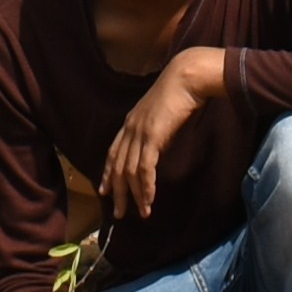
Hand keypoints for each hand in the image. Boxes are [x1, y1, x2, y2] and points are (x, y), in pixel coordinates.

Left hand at [100, 48, 218, 230]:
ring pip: (129, 172)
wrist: (187, 77)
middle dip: (117, 191)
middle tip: (118, 213)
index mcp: (130, 122)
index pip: (113, 152)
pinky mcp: (152, 137)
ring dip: (135, 195)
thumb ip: (156, 129)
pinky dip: (146, 187)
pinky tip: (148, 200)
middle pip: (117, 166)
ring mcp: (139, 133)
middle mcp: (130, 129)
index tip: (105, 190)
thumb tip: (158, 145)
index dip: (108, 173)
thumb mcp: (162, 113)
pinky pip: (144, 169)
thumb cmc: (180, 92)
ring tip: (139, 213)